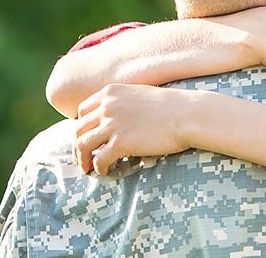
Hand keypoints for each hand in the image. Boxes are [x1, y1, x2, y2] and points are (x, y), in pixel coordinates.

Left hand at [71, 84, 200, 175]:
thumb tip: (114, 119)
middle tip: (81, 159)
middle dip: (77, 147)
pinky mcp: (121, 143)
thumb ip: (122, 103)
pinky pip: (99, 159)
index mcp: (110, 92)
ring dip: (82, 160)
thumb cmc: (171, 107)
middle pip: (78, 129)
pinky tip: (106, 171)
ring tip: (87, 170)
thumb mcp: (139, 95)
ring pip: (82, 145)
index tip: (85, 139)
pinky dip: (98, 167)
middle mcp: (107, 106)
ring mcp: (112, 124)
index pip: (82, 111)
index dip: (81, 128)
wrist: (188, 115)